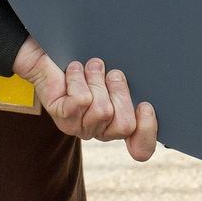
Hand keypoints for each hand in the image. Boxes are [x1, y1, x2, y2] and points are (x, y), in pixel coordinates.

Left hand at [14, 38, 156, 161]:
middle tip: (112, 74)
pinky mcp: (63, 118)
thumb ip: (133, 82)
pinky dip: (79, 79)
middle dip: (121, 92)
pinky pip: (81, 101)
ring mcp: (81, 127)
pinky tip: (75, 69)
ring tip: (90, 67)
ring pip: (103, 111)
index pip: (140, 148)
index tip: (145, 105)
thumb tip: (153, 82)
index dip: (147, 131)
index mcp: (119, 122)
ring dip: (98, 80)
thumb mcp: (116, 72)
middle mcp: (101, 130)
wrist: (47, 53)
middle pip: (125, 125)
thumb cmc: (88, 61)